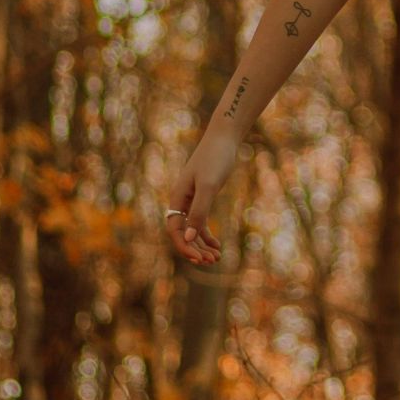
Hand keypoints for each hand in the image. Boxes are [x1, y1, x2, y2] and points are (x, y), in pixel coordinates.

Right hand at [164, 127, 235, 265]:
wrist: (225, 138)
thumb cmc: (215, 159)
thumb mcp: (208, 186)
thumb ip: (199, 211)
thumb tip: (189, 238)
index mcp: (177, 198)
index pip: (175, 230)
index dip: (185, 246)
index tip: (199, 258)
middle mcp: (181, 200)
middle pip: (183, 233)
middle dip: (195, 249)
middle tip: (211, 261)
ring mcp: (191, 199)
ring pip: (192, 229)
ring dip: (202, 245)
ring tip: (216, 258)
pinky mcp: (203, 196)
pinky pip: (201, 221)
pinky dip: (207, 234)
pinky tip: (217, 245)